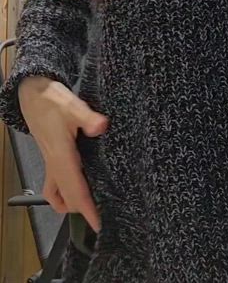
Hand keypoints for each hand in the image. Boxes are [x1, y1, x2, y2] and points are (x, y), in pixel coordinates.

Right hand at [18, 76, 109, 232]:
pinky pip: (55, 185)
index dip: (86, 209)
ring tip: (90, 206)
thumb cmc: (52, 101)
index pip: (76, 190)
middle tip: (102, 215)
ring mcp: (51, 164)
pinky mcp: (50, 159)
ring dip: (72, 203)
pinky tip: (77, 187)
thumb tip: (102, 126)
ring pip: (58, 195)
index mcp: (62, 157)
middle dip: (83, 210)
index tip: (97, 224)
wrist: (33, 95)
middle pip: (68, 198)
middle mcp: (55, 165)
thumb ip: (88, 118)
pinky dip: (65, 193)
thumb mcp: (73, 106)